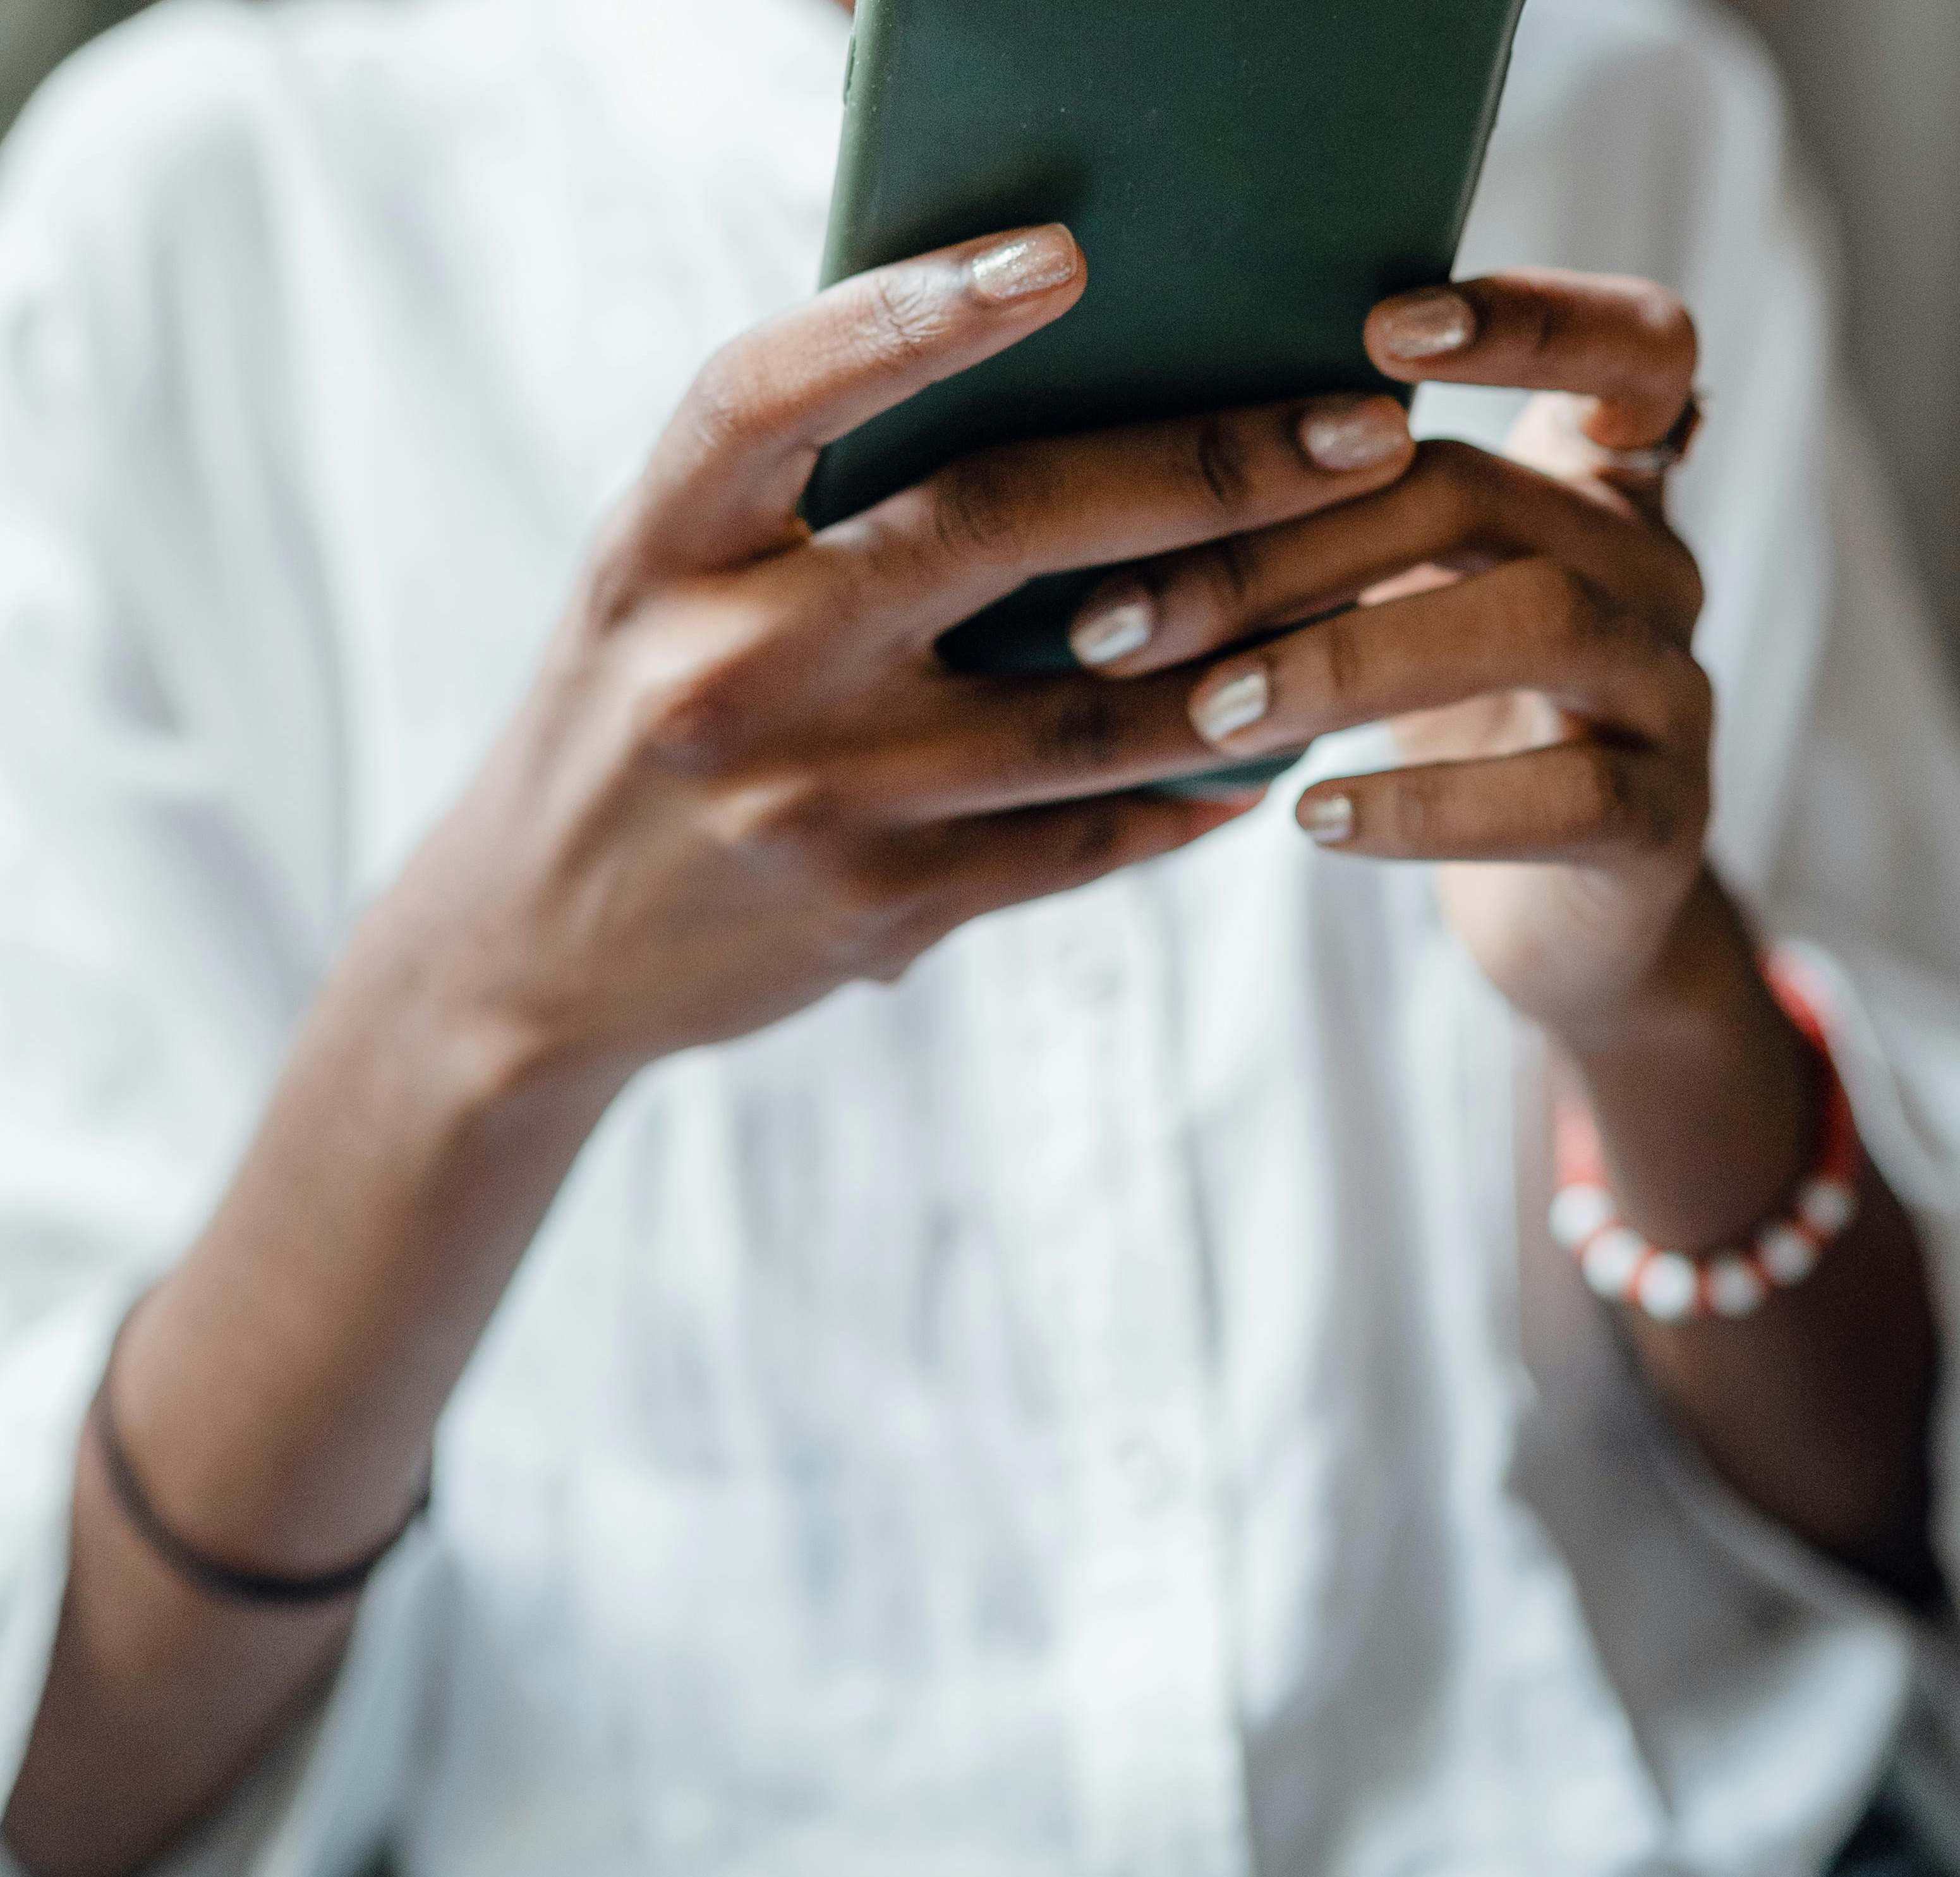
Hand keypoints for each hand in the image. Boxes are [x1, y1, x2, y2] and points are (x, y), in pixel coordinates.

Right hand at [371, 225, 1415, 1091]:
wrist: (532, 951)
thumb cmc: (624, 723)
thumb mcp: (654, 587)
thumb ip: (792, 502)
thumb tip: (1025, 394)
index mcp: (657, 551)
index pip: (774, 393)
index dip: (913, 312)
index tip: (1069, 255)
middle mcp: (730, 667)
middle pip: (995, 531)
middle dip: (1207, 471)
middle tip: (1363, 428)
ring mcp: (810, 803)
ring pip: (1084, 712)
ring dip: (1250, 652)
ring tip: (1369, 585)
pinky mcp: (875, 913)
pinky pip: (1073, 842)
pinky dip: (1183, 795)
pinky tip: (1261, 760)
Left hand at [1063, 270, 1712, 1046]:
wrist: (1560, 914)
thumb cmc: (1447, 725)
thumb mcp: (1397, 601)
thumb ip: (1330, 521)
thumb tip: (1109, 467)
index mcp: (1594, 483)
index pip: (1629, 344)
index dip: (1529, 318)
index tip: (1379, 330)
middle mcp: (1652, 563)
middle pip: (1482, 495)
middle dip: (1286, 548)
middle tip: (1127, 619)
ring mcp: (1674, 689)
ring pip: (1539, 622)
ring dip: (1347, 661)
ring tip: (1211, 714)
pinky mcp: (1666, 820)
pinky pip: (1566, 794)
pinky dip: (1427, 806)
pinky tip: (1311, 820)